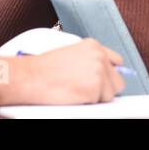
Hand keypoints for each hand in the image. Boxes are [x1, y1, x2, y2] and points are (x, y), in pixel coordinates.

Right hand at [2, 38, 125, 105]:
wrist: (30, 77)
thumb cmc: (44, 69)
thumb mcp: (71, 55)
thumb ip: (89, 61)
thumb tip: (104, 75)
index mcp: (94, 46)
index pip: (116, 61)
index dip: (110, 74)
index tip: (105, 81)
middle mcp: (100, 56)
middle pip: (118, 80)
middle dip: (106, 88)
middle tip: (87, 91)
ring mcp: (99, 71)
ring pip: (111, 94)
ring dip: (98, 97)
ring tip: (77, 92)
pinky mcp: (95, 87)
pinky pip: (102, 103)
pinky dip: (90, 104)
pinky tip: (75, 96)